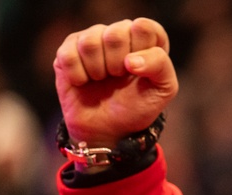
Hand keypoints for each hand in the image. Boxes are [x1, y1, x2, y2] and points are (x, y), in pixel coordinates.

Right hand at [54, 18, 177, 146]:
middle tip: (118, 78)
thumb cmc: (138, 106)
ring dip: (98, 70)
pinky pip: (68, 54)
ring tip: (102, 80)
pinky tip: (84, 82)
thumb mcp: (163, 89)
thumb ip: (160, 66)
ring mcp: (92, 40)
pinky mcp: (67, 50)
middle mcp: (118, 35)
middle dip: (118, 64)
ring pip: (90, 42)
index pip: (145, 27)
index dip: (141, 50)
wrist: (108, 129)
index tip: (138, 71)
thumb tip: (131, 60)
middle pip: (116, 33)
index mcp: (146, 41)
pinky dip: (78, 75)